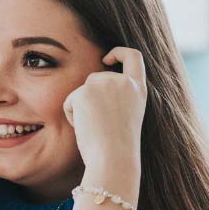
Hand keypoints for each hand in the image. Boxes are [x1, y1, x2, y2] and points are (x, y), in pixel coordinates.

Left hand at [62, 46, 146, 166]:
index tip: (107, 58)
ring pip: (82, 90)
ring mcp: (105, 83)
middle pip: (96, 78)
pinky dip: (72, 116)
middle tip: (98, 124)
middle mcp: (123, 82)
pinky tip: (85, 127)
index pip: (133, 56)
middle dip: (89, 98)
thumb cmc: (118, 146)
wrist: (113, 157)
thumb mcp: (127, 115)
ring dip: (81, 108)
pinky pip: (69, 101)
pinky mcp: (85, 91)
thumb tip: (96, 93)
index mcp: (138, 89)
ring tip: (95, 127)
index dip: (118, 52)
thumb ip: (118, 97)